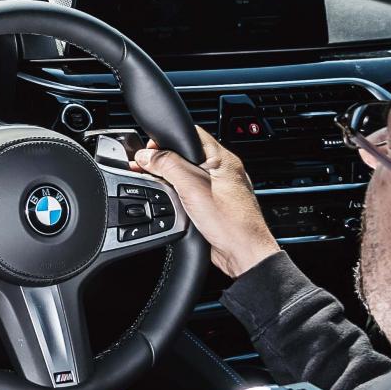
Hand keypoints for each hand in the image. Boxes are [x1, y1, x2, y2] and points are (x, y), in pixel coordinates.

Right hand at [133, 126, 280, 278]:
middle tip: (147, 169)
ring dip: (169, 178)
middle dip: (163, 160)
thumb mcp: (192, 187)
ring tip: (158, 185)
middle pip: (184, 154)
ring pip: (186, 173)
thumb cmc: (231, 223)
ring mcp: (218, 188)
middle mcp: (222, 171)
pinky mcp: (213, 203)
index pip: (189, 135)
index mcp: (222, 159)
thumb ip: (168, 165)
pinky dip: (177, 192)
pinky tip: (171, 200)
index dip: (164, 140)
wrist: (243, 254)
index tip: (148, 153)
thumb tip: (147, 155)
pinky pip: (190, 190)